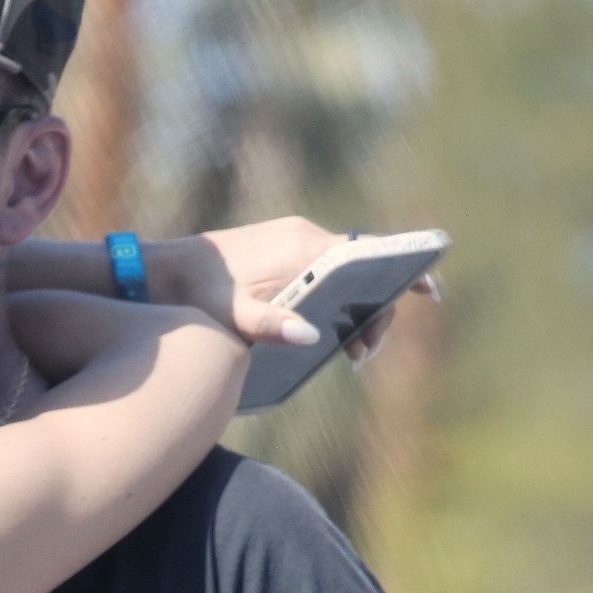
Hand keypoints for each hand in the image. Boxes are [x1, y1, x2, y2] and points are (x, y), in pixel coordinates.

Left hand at [156, 218, 440, 361]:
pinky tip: (328, 328)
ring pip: (344, 269)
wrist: (162, 271)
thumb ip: (269, 327)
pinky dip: (337, 294)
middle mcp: (303, 235)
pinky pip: (325, 267)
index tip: (429, 292)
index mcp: (301, 248)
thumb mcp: (230, 318)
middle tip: (362, 357)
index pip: (367, 254)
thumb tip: (310, 337)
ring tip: (349, 352)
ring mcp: (293, 238)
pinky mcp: (282, 247)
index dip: (402, 272)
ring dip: (355, 306)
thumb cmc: (196, 297)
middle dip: (374, 311)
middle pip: (361, 267)